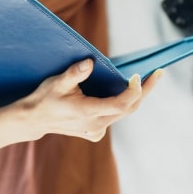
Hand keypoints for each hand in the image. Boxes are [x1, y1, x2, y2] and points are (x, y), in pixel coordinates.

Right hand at [20, 59, 161, 141]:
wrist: (35, 119)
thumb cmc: (45, 98)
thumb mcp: (57, 82)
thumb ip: (74, 73)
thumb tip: (90, 62)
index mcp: (89, 112)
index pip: (121, 104)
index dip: (134, 90)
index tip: (138, 75)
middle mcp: (96, 125)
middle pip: (129, 108)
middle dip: (144, 91)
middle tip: (157, 74)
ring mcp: (96, 130)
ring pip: (123, 113)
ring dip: (135, 96)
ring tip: (147, 78)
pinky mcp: (95, 131)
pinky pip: (114, 117)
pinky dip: (122, 104)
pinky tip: (125, 90)